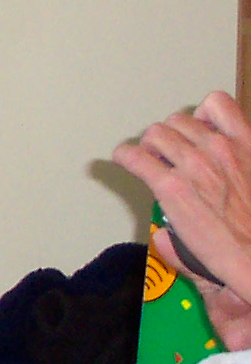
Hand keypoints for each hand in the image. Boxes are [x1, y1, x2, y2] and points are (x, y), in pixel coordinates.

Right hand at [114, 93, 250, 331]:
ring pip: (181, 118)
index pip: (132, 156)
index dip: (125, 158)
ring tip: (186, 143)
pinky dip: (209, 111)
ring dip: (179, 130)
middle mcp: (194, 163)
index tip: (128, 159)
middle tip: (163, 157)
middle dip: (154, 146)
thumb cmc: (240, 253)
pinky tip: (210, 126)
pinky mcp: (246, 141)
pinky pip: (219, 105)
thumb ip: (169, 246)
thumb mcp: (191, 258)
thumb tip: (163, 236)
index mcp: (173, 190)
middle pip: (156, 133)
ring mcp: (221, 148)